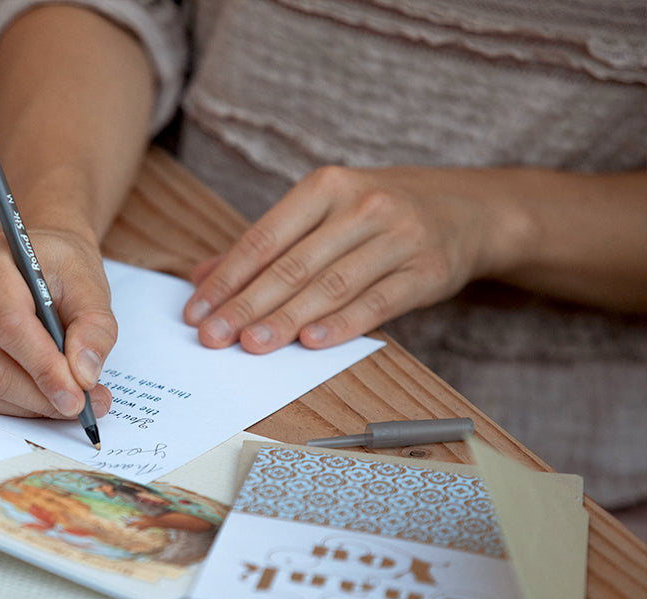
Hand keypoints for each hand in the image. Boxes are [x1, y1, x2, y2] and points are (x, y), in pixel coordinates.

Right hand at [0, 227, 116, 418]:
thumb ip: (95, 329)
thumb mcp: (90, 286)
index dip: (45, 370)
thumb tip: (83, 376)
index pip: (10, 327)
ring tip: (63, 402)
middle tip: (78, 407)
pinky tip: (36, 393)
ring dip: (25, 406)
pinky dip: (9, 403)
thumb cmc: (57, 267)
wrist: (30, 257)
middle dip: (39, 397)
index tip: (76, 399)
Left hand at [183, 166, 512, 352]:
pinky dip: (343, 323)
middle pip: (293, 264)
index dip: (227, 278)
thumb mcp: (324, 212)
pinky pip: (378, 301)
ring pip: (331, 285)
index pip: (264, 237)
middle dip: (247, 304)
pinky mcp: (427, 270)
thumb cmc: (379, 213)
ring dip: (287, 319)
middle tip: (213, 336)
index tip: (196, 310)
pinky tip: (311, 342)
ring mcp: (398, 237)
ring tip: (251, 345)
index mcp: (326, 186)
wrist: (469, 209)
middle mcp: (362, 205)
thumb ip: (265, 244)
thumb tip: (201, 276)